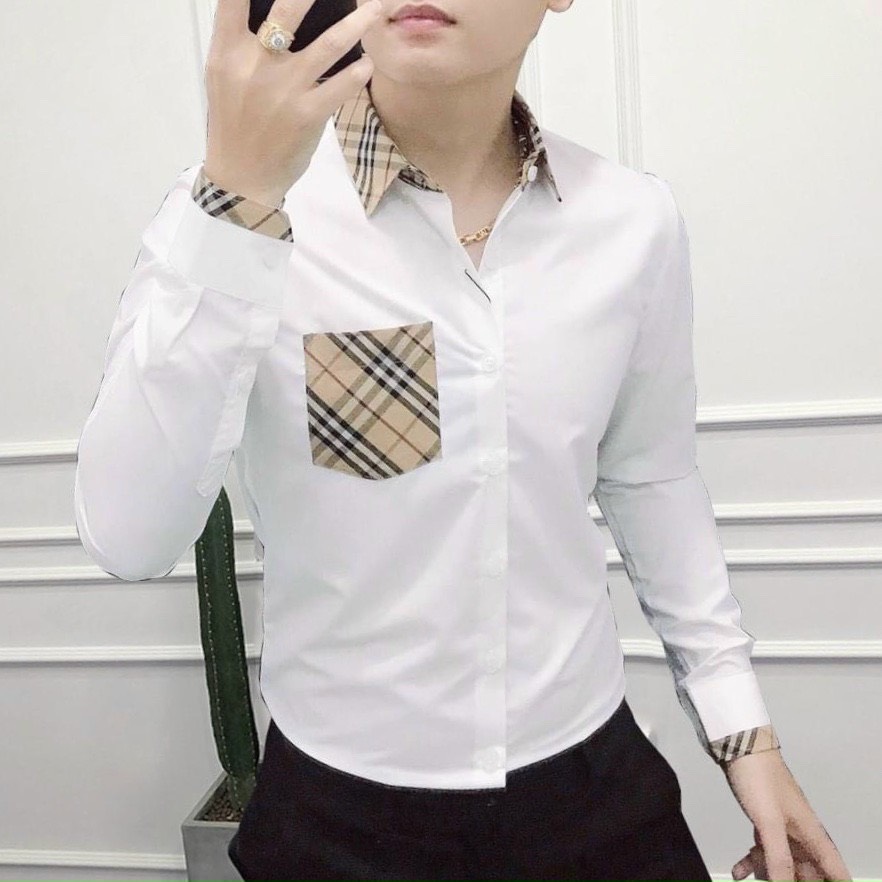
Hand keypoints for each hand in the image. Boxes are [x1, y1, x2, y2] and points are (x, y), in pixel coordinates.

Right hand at [203, 0, 383, 205]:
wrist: (242, 178)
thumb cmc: (235, 125)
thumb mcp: (224, 78)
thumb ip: (240, 43)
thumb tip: (273, 10)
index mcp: (227, 52)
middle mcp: (254, 65)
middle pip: (288, 8)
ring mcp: (283, 90)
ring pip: (328, 44)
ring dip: (357, 23)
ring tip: (374, 9)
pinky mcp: (307, 115)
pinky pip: (341, 86)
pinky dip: (358, 71)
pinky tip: (366, 64)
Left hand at [721, 749, 850, 880]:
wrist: (738, 745)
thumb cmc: (759, 778)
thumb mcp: (768, 822)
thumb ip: (778, 858)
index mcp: (811, 834)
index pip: (835, 871)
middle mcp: (801, 834)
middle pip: (808, 872)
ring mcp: (782, 827)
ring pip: (784, 863)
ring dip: (770, 874)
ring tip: (755, 877)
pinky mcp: (764, 821)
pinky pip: (763, 850)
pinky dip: (752, 862)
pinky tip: (738, 872)